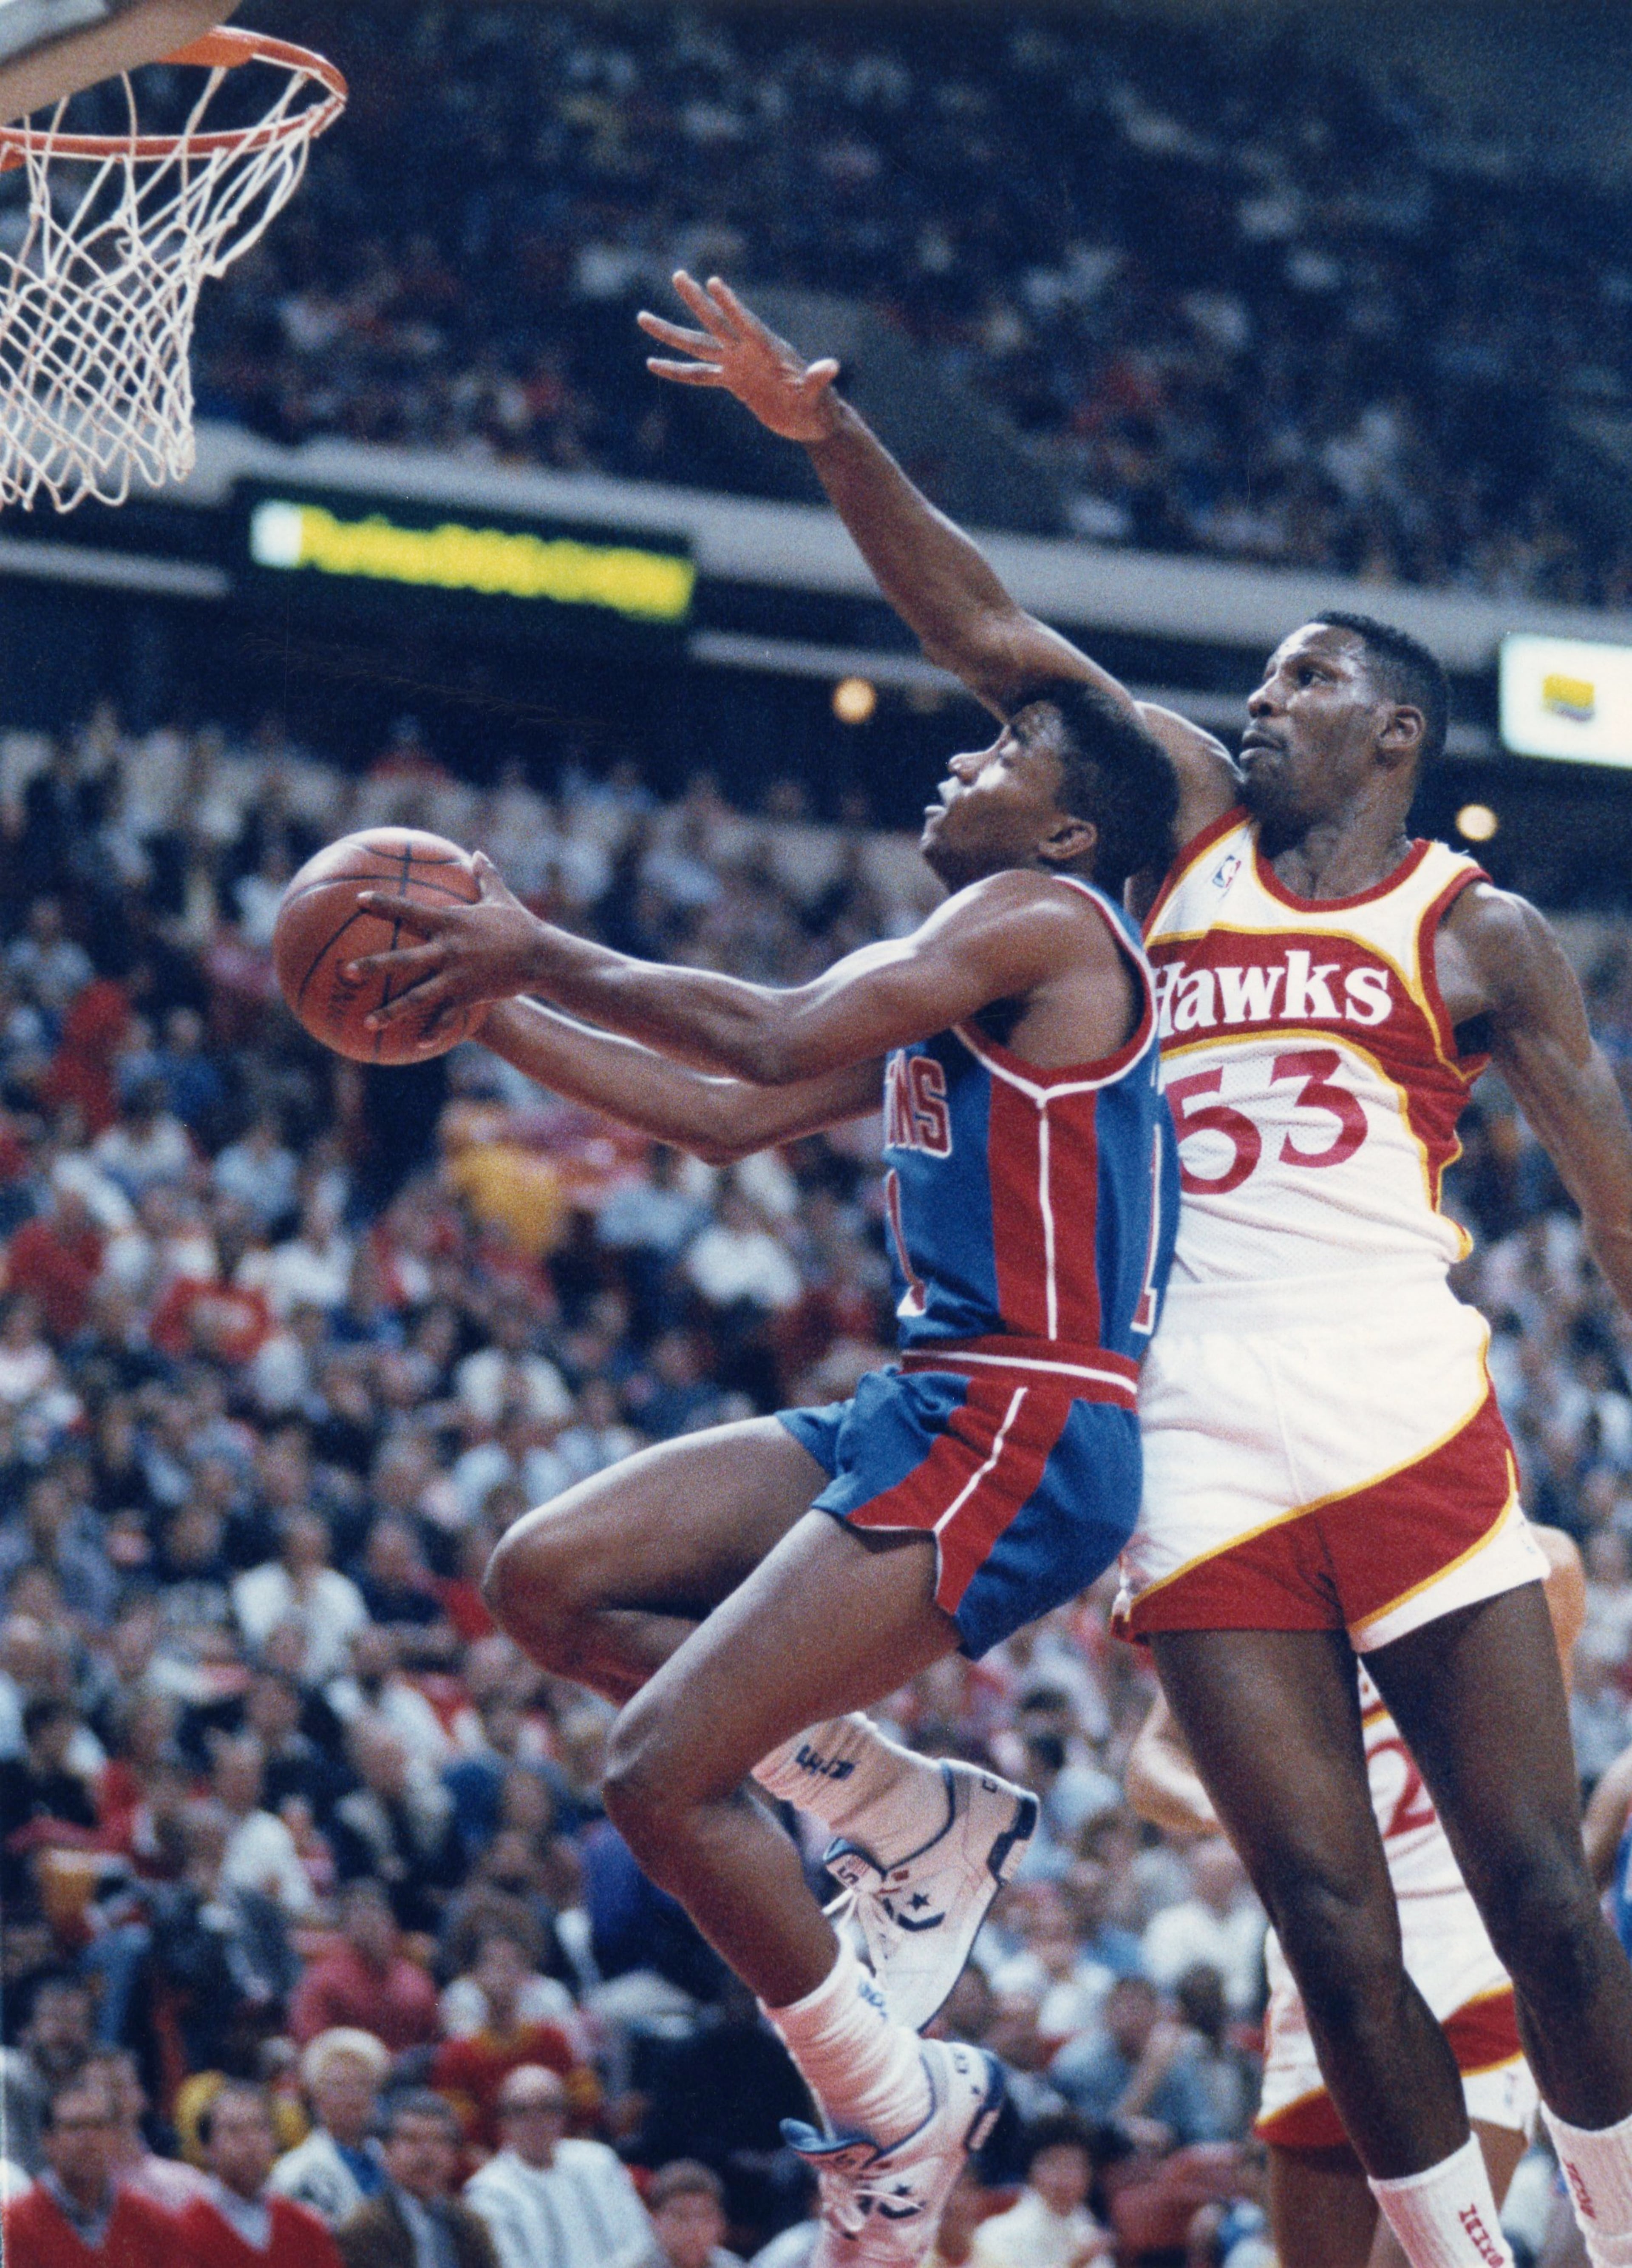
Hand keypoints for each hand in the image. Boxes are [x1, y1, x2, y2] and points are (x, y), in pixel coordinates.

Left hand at [347, 852, 543, 1035]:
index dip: (384, 904)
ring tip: (368, 1022)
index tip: (358, 900)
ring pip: (418, 996)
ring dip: (392, 1010)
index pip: (409, 910)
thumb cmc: (520, 924)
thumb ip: (485, 876)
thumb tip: (477, 853)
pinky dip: (434, 1030)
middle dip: (372, 965)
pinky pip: (447, 1017)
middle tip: (345, 971)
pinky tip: (417, 1045)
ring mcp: (457, 977)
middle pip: (403, 960)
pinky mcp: (469, 996)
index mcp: (451, 922)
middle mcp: (448, 950)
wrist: (542, 956)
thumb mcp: (501, 897)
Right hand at [637, 271, 841, 441]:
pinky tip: (653, 363)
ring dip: (671, 333)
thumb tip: (831, 367)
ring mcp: (737, 364)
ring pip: (698, 345)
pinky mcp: (732, 381)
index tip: (713, 283)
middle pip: (716, 322)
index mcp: (768, 349)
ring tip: (642, 318)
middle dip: (696, 301)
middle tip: (677, 275)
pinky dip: (676, 371)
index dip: (731, 305)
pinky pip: (699, 374)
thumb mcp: (819, 397)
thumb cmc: (820, 408)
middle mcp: (748, 350)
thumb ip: (819, 381)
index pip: (746, 323)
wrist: (813, 421)